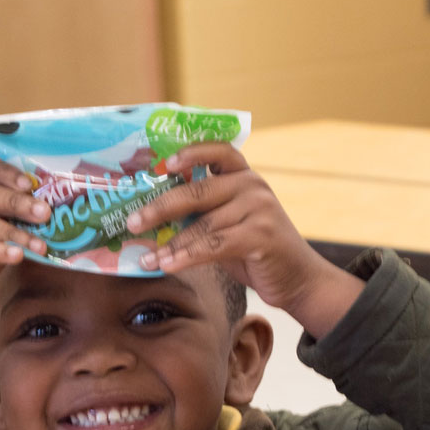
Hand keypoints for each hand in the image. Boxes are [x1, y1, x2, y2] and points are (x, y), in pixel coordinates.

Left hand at [124, 143, 362, 337]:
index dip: (190, 152)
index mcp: (244, 176)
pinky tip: (167, 266)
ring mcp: (259, 209)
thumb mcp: (228, 224)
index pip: (218, 151)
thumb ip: (201, 213)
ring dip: (169, 244)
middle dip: (159, 207)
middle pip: (197, 191)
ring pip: (202, 225)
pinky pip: (213, 246)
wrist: (298, 278)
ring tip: (145, 257)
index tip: (164, 162)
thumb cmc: (255, 251)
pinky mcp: (261, 236)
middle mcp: (253, 186)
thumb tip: (150, 218)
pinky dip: (186, 257)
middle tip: (131, 221)